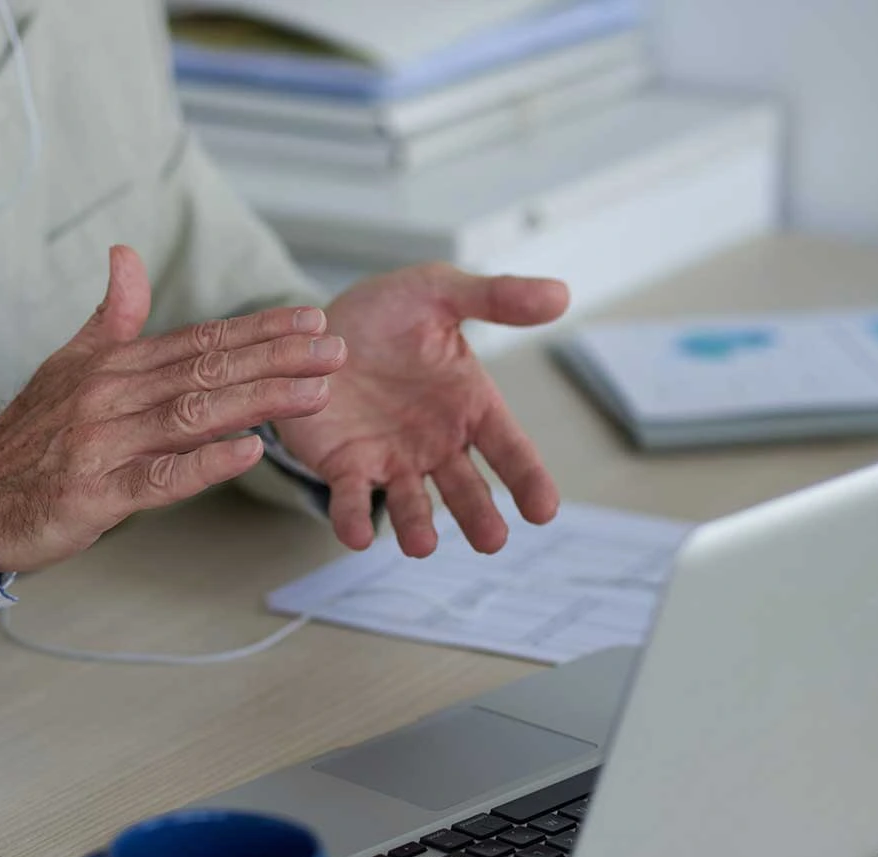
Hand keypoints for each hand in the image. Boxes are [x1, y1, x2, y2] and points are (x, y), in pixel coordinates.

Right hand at [0, 245, 345, 572]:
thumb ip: (110, 317)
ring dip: (259, 402)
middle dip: (277, 358)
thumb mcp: (67, 365)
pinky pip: (158, 477)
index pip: (199, 339)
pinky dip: (204, 463)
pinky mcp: (97, 493)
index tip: (311, 319)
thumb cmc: (32, 436)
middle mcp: (112, 395)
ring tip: (315, 392)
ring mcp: (104, 443)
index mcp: (114, 365)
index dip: (258, 329)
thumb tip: (126, 254)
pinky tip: (247, 451)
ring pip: (193, 416)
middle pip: (207, 370)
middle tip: (335, 349)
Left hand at [275, 263, 567, 556]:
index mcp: (470, 406)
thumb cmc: (388, 313)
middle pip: (466, 489)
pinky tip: (358, 536)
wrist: (316, 324)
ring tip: (422, 545)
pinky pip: (352, 497)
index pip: (509, 449)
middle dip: (478, 515)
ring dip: (417, 526)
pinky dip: (354, 518)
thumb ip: (496, 297)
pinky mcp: (345, 466)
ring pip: (411, 503)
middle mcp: (436, 443)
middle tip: (492, 540)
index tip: (544, 510)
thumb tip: (561, 294)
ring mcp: (392, 460)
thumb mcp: (440, 291)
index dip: (528, 479)